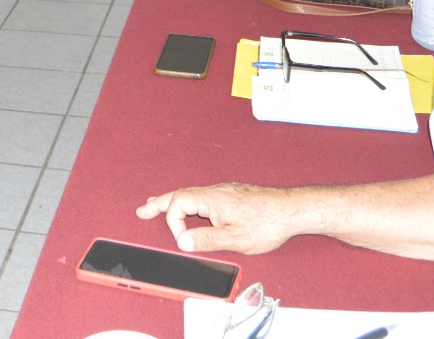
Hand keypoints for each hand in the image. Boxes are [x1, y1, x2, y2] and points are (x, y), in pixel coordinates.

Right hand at [136, 184, 301, 255]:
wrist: (292, 209)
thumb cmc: (267, 223)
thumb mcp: (235, 239)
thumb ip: (206, 240)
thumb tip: (181, 241)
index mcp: (212, 199)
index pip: (178, 204)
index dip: (174, 223)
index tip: (182, 240)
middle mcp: (215, 191)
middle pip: (180, 194)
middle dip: (159, 203)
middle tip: (142, 210)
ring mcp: (224, 192)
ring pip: (191, 194)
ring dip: (173, 201)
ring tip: (158, 205)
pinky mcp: (232, 195)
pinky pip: (203, 196)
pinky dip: (189, 201)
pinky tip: (192, 208)